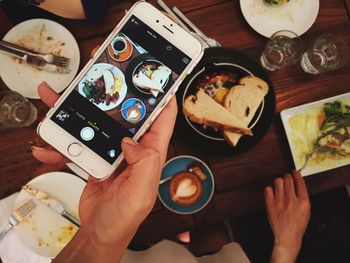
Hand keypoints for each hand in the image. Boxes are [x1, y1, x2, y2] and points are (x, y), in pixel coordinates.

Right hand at [33, 83, 176, 262]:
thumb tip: (131, 141)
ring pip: (97, 123)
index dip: (162, 95)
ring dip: (77, 113)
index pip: (162, 118)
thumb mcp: (141, 193)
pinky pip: (79, 144)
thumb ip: (144, 164)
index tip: (155, 74)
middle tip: (99, 75)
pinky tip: (46, 148)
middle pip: (125, 113)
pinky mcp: (95, 158)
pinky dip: (62, 145)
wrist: (100, 231)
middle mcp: (134, 148)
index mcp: (151, 152)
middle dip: (112, 94)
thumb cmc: (125, 217)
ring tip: (57, 101)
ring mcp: (113, 152)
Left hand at [265, 170, 310, 262]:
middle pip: (288, 179)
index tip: (295, 172)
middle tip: (286, 178)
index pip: (300, 182)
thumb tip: (297, 183)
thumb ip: (302, 197)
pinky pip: (268, 189)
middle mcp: (292, 201)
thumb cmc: (297, 225)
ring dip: (279, 181)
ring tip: (280, 185)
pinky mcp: (270, 205)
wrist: (287, 237)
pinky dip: (270, 189)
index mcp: (303, 202)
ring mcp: (280, 203)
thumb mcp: (306, 211)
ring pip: (278, 181)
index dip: (296, 174)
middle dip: (287, 176)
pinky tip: (272, 192)